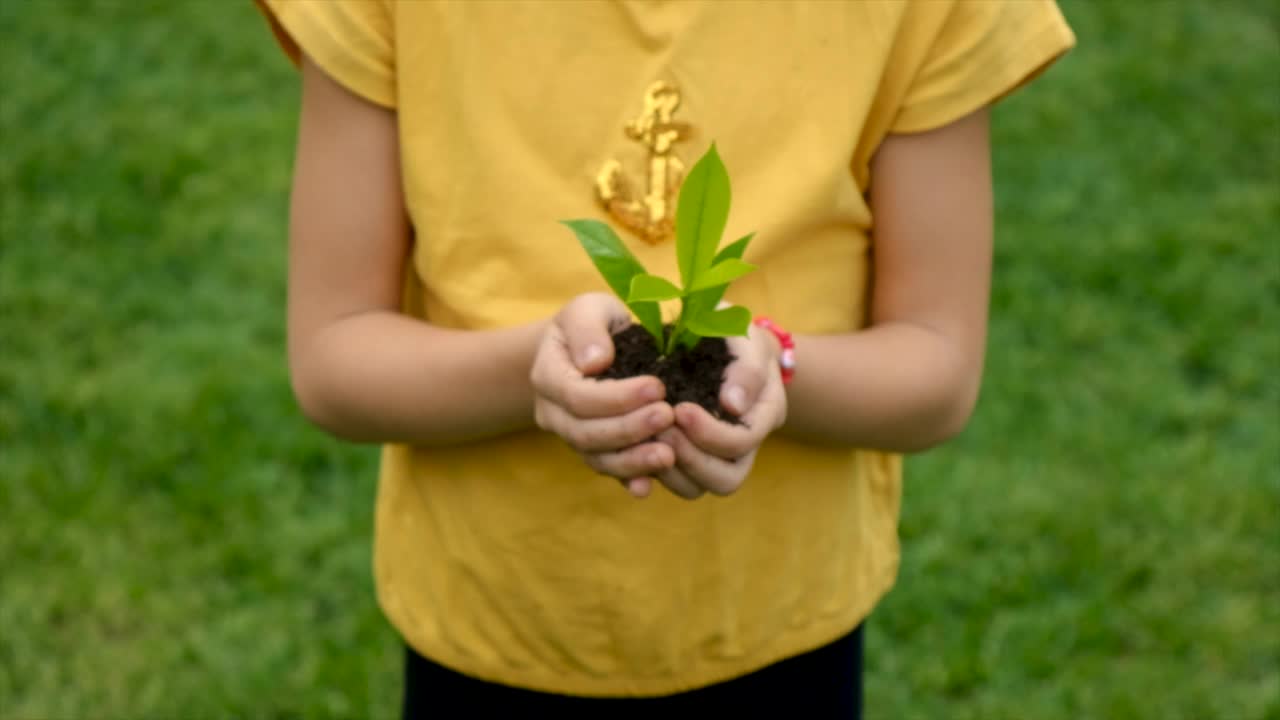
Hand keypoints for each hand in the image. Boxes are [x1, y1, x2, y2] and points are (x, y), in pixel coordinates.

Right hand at [531, 293, 675, 492]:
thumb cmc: (593, 323)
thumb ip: (587, 328)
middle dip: (629, 428)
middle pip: (585, 432)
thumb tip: (594, 361)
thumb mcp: (588, 309)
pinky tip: (649, 485)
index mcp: (547, 375)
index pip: (576, 396)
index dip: (616, 397)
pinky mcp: (593, 452)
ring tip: (669, 454)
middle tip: (668, 416)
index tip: (658, 386)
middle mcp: (553, 413)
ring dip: (633, 460)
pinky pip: (608, 471)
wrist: (587, 348)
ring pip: (596, 458)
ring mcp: (571, 436)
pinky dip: (628, 479)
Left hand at [641, 324, 787, 498]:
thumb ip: (745, 367)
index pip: (743, 441)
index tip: (679, 408)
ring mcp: (717, 454)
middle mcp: (744, 443)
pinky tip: (635, 448)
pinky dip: (653, 471)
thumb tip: (733, 405)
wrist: (717, 339)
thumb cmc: (732, 332)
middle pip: (726, 479)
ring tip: (646, 439)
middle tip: (661, 428)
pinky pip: (675, 481)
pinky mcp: (688, 456)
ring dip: (670, 470)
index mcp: (764, 412)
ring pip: (699, 488)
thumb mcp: (744, 337)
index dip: (710, 432)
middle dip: (691, 458)